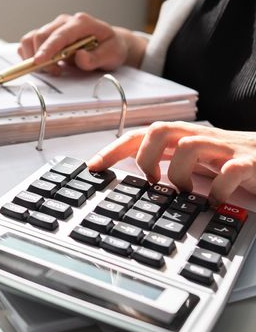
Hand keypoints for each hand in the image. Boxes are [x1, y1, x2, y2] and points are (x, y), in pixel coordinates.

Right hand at [17, 12, 146, 75]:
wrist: (110, 44)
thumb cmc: (111, 47)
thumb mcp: (112, 55)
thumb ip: (96, 58)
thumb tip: (80, 57)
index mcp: (81, 23)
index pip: (58, 35)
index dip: (47, 49)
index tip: (38, 62)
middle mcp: (65, 22)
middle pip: (40, 36)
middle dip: (41, 58)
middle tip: (55, 71)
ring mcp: (54, 27)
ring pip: (31, 39)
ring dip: (33, 56)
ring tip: (52, 68)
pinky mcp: (47, 35)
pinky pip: (28, 43)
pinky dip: (30, 55)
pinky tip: (46, 63)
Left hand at [87, 121, 255, 204]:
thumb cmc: (235, 163)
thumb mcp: (197, 163)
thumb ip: (170, 164)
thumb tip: (137, 179)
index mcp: (186, 139)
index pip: (142, 136)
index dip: (115, 149)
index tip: (93, 167)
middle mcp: (203, 138)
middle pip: (160, 130)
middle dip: (145, 157)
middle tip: (151, 181)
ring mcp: (226, 149)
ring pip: (189, 146)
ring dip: (178, 174)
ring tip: (183, 193)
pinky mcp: (251, 163)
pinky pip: (231, 170)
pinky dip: (217, 189)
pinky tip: (214, 201)